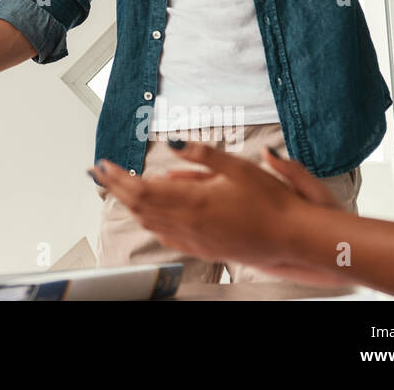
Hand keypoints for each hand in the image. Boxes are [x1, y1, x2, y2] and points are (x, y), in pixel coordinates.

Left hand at [89, 141, 340, 280]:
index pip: (142, 189)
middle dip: (115, 188)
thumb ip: (201, 154)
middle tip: (99, 172)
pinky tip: (149, 215)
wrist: (294, 238)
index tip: (102, 165)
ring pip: (150, 223)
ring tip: (118, 188)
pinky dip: (150, 222)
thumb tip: (169, 145)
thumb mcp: (238, 166)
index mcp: (194, 200)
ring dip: (130, 205)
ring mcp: (195, 240)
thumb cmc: (272, 201)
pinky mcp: (204, 249)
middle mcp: (189, 223)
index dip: (117, 178)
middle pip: (139, 206)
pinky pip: (167, 236)